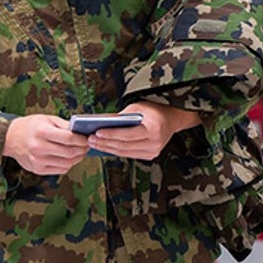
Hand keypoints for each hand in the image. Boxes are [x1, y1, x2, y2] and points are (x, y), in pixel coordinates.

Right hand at [2, 114, 88, 174]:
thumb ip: (65, 125)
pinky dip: (69, 164)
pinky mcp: (37, 169)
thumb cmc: (31, 127)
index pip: (68, 138)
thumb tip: (82, 132)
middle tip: (87, 146)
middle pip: (69, 152)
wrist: (10, 138)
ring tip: (81, 152)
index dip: (81, 140)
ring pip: (67, 163)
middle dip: (82, 150)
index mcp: (41, 132)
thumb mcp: (47, 119)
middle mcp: (38, 147)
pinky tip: (70, 158)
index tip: (87, 139)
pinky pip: (60, 170)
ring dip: (78, 158)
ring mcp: (37, 160)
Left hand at [86, 102, 200, 160]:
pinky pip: (129, 154)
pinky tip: (105, 146)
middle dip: (105, 143)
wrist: (172, 119)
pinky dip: (116, 150)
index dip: (111, 135)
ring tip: (94, 143)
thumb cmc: (154, 110)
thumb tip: (98, 122)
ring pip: (125, 152)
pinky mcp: (150, 155)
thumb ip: (119, 116)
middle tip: (90, 139)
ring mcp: (154, 151)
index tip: (96, 133)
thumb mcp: (137, 107)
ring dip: (108, 148)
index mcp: (154, 129)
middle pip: (124, 145)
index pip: (128, 135)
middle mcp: (155, 143)